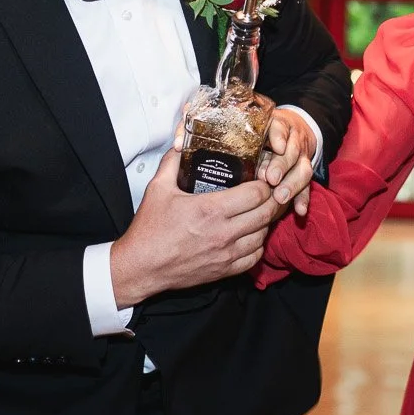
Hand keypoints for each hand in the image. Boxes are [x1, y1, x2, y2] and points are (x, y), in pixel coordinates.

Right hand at [110, 149, 280, 306]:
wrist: (141, 267)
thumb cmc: (149, 229)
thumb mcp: (157, 188)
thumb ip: (172, 162)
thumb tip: (181, 144)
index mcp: (210, 209)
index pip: (256, 194)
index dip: (264, 184)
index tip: (261, 178)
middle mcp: (223, 232)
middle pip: (266, 213)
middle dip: (272, 200)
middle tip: (269, 192)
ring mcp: (226, 254)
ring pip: (263, 235)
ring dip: (265, 222)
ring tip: (260, 211)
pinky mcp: (224, 270)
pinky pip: (255, 257)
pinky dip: (258, 245)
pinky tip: (251, 235)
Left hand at [257, 108, 317, 218]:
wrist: (296, 130)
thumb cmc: (268, 131)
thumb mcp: (260, 126)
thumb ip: (252, 134)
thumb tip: (242, 152)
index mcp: (280, 126)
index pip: (280, 129)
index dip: (279, 138)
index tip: (278, 148)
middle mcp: (295, 142)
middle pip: (292, 152)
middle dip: (282, 166)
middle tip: (272, 179)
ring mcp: (302, 159)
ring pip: (303, 170)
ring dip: (292, 185)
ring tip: (281, 197)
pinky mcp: (305, 174)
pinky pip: (307, 187)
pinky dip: (303, 199)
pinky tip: (300, 210)